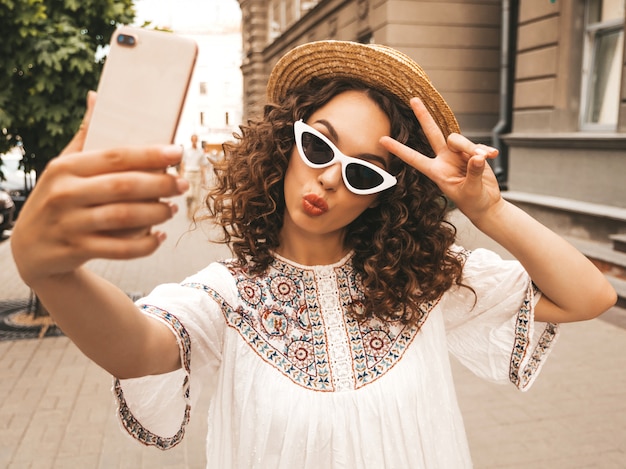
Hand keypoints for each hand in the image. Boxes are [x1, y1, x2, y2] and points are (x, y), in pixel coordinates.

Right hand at [11, 92, 188, 284]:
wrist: (30, 249)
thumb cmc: (58, 199)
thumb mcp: (63, 167)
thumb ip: (85, 136)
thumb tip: (97, 96)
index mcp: (66, 168)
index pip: (115, 156)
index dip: (150, 154)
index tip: (178, 152)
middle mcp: (65, 194)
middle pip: (123, 186)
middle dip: (160, 184)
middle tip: (182, 184)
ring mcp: (70, 224)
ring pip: (124, 217)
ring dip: (156, 213)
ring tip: (172, 209)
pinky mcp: (76, 250)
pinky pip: (120, 249)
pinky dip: (145, 245)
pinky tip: (160, 237)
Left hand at [380, 98, 502, 223]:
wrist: (486, 204)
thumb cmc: (474, 202)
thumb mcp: (471, 189)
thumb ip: (473, 172)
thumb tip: (477, 156)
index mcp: (436, 171)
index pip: (413, 158)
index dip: (399, 149)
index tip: (382, 140)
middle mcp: (444, 159)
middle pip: (432, 133)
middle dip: (424, 116)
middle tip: (413, 99)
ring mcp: (458, 154)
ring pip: (459, 140)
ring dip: (471, 148)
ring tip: (483, 160)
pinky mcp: (472, 152)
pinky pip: (477, 145)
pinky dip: (485, 150)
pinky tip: (493, 156)